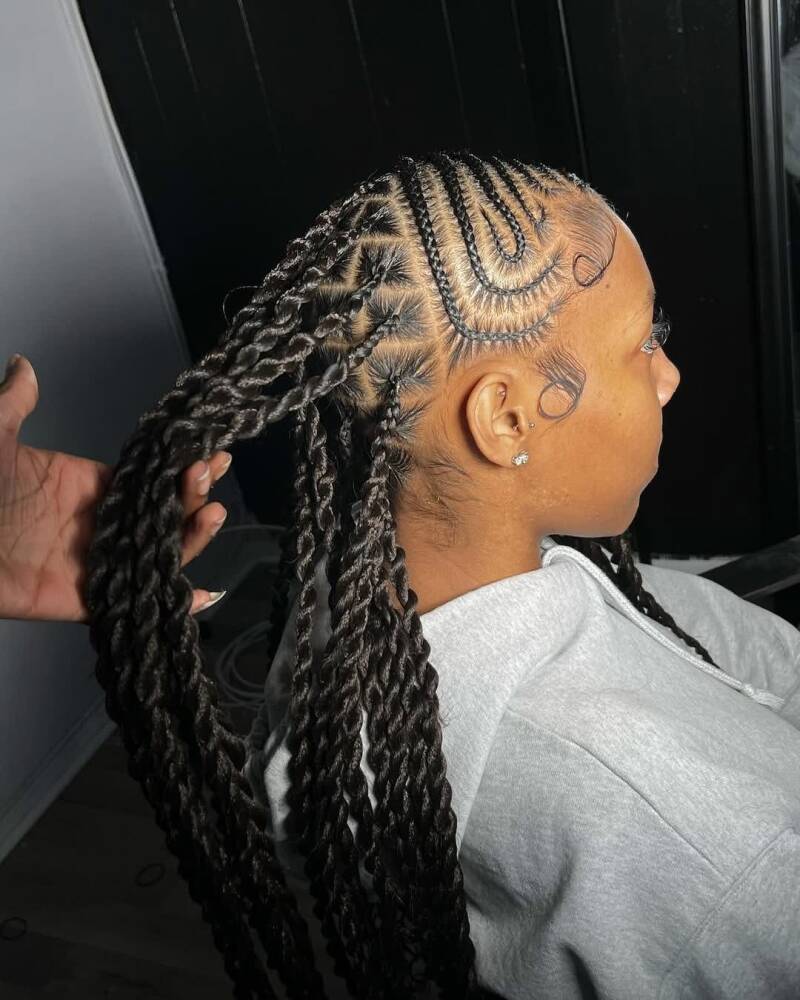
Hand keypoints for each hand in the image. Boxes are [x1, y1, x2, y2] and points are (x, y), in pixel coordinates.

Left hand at [0, 354, 230, 622]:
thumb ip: (15, 402)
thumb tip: (24, 365)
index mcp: (82, 485)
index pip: (146, 478)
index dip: (179, 468)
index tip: (209, 453)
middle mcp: (95, 524)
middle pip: (160, 513)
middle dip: (192, 494)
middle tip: (208, 475)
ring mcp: (93, 561)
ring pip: (157, 552)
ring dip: (191, 536)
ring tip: (211, 513)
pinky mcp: (83, 599)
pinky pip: (134, 601)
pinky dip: (172, 602)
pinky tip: (206, 592)